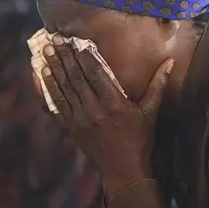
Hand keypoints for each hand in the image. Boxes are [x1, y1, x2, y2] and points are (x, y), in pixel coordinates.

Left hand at [36, 34, 173, 197]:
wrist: (123, 169)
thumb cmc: (139, 138)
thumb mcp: (150, 111)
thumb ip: (158, 85)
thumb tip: (170, 62)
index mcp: (115, 105)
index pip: (97, 74)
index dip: (85, 56)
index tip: (77, 41)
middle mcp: (94, 111)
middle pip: (76, 78)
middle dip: (65, 57)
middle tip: (55, 38)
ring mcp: (79, 120)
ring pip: (63, 89)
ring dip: (53, 68)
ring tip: (46, 50)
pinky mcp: (69, 128)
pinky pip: (53, 106)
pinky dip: (45, 90)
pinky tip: (38, 75)